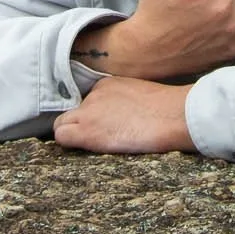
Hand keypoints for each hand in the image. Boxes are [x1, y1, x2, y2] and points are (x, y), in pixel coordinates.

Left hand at [54, 77, 196, 155]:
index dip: (91, 116)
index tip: (103, 125)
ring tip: (95, 146)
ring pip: (63, 124)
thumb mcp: (141, 96)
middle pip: (72, 112)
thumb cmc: (168, 109)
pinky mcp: (87, 130)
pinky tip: (84, 150)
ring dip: (74, 135)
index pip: (86, 101)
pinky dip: (68, 144)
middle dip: (79, 124)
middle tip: (96, 138)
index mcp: (107, 84)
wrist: (173, 114)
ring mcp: (88, 111)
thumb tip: (125, 117)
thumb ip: (124, 102)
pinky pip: (61, 136)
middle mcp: (93, 94)